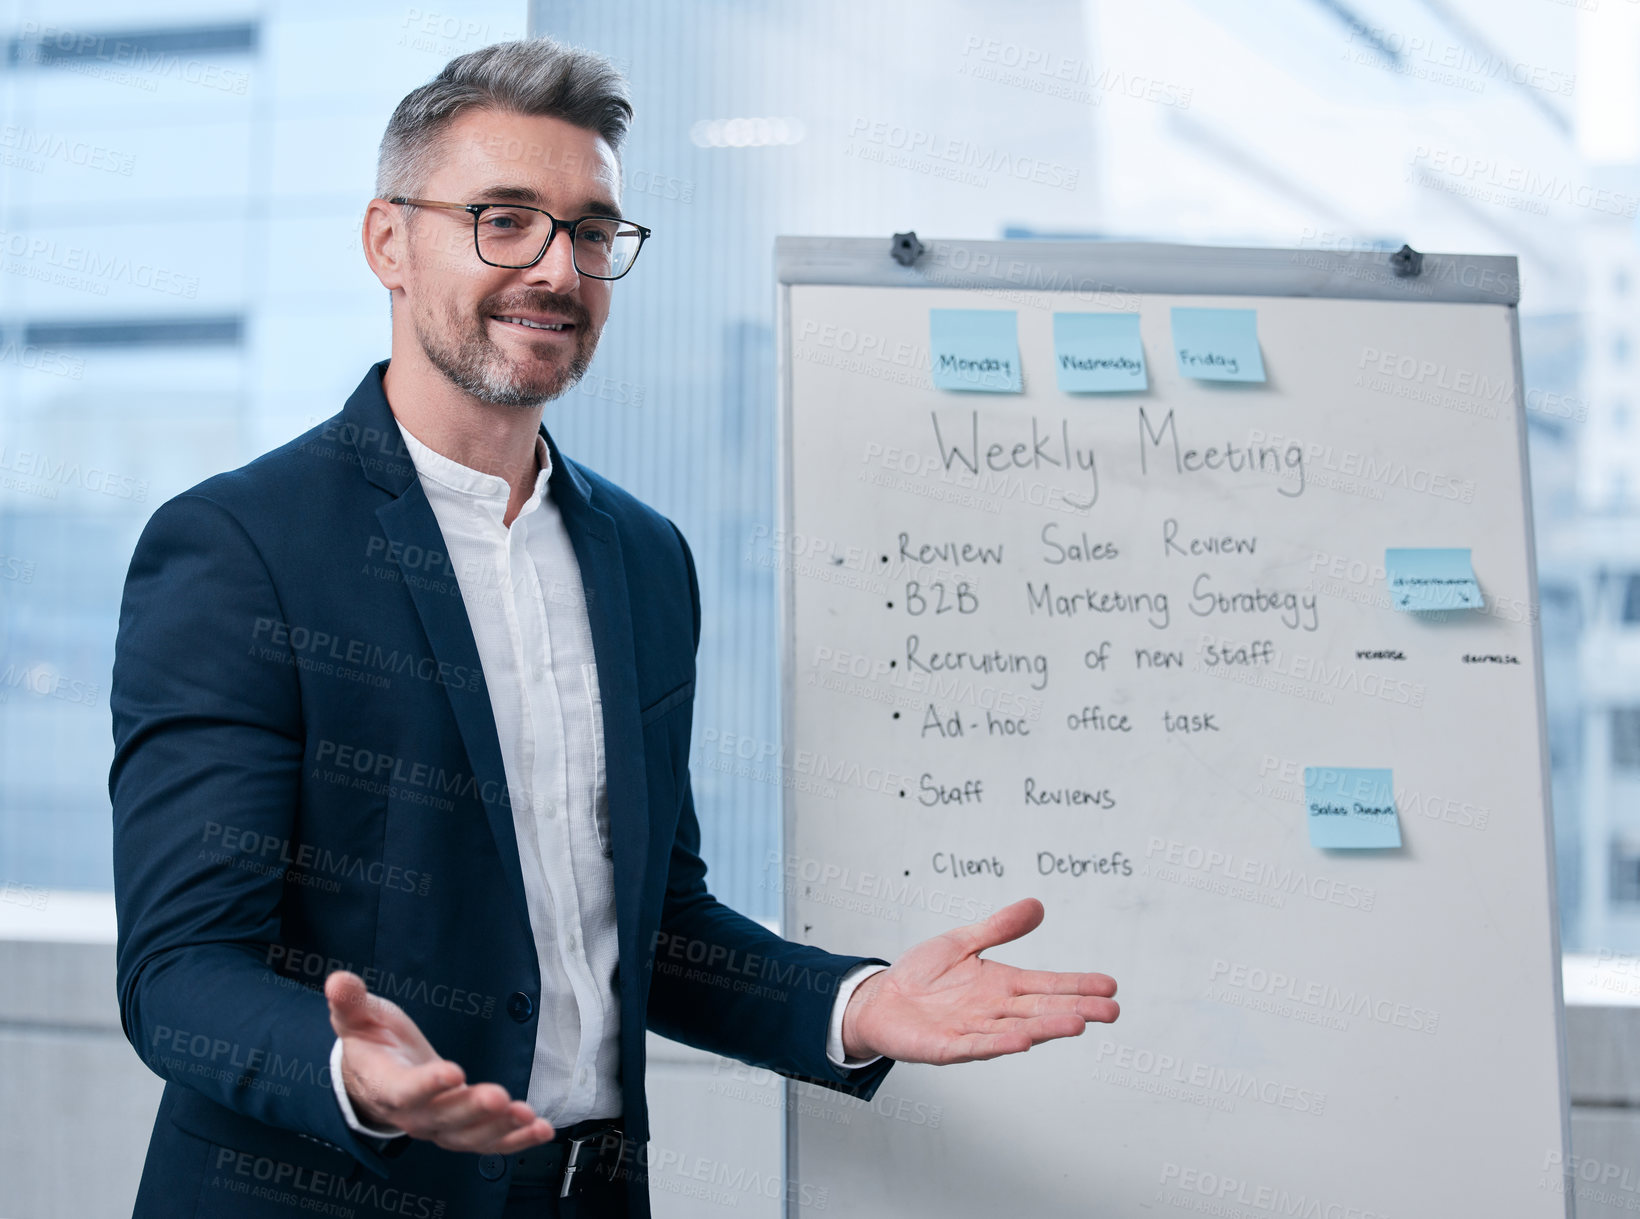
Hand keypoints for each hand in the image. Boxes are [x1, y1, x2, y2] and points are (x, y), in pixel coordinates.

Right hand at [325, 970, 553, 1153]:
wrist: (372, 1080)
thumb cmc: (371, 1044)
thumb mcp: (358, 1019)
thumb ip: (351, 1003)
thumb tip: (338, 981)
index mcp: (385, 1085)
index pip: (404, 1090)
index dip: (427, 1084)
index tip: (453, 1071)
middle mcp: (412, 1115)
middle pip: (442, 1118)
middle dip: (472, 1109)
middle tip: (499, 1096)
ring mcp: (437, 1127)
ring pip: (467, 1136)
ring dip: (499, 1129)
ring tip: (526, 1116)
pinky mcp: (460, 1131)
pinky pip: (486, 1143)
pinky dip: (514, 1141)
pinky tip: (540, 1130)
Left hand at [840, 898, 1117, 1062]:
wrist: (880, 1000)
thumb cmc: (922, 975)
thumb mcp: (962, 941)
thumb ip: (999, 928)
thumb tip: (1037, 905)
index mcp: (1001, 985)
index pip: (1046, 985)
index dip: (1077, 985)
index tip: (1110, 986)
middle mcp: (994, 1010)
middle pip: (1041, 1010)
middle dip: (1076, 1010)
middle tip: (1112, 1011)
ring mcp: (973, 1030)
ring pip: (1016, 1029)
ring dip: (1046, 1028)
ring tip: (1077, 1024)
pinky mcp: (947, 1047)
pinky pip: (975, 1045)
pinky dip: (998, 1044)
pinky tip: (1021, 1041)